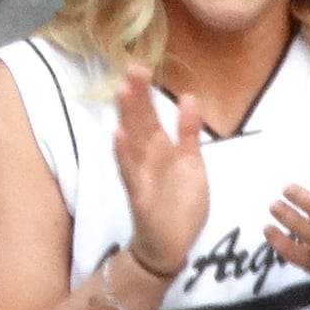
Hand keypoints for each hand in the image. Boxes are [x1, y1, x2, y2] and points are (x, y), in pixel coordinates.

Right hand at [110, 64, 210, 282]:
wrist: (171, 244)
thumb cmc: (180, 203)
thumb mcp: (192, 163)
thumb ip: (189, 132)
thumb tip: (189, 97)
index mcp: (160, 147)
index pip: (150, 114)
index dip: (146, 92)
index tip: (142, 66)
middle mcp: (146, 156)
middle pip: (139, 121)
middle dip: (136, 96)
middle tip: (132, 67)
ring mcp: (140, 173)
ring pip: (131, 140)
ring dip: (126, 117)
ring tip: (123, 91)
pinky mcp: (139, 193)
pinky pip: (130, 171)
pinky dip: (124, 153)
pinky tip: (118, 135)